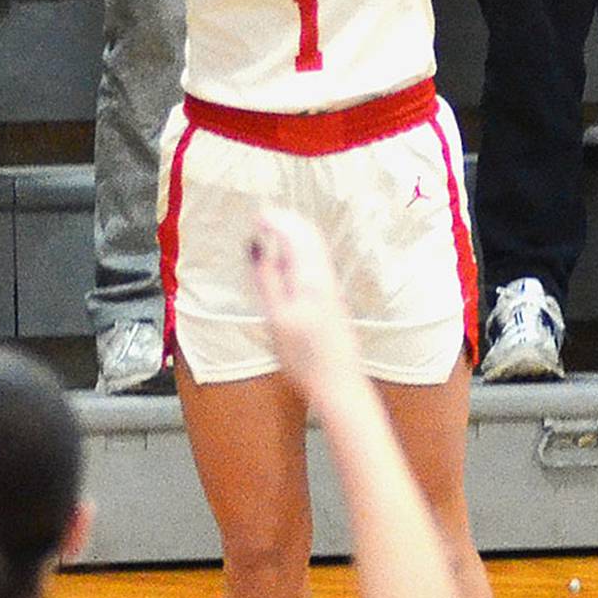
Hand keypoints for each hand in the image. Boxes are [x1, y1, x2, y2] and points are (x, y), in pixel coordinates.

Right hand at [249, 207, 360, 402]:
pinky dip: (302, 250)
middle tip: (264, 217)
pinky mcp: (332, 299)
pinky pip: (318, 261)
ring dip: (295, 234)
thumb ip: (267, 279)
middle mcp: (325, 277)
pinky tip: (291, 260)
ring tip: (275, 230)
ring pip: (315, 248)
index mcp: (310, 277)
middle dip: (287, 221)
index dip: (276, 219)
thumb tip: (258, 246)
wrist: (338, 383)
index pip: (296, 234)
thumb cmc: (305, 358)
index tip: (258, 214)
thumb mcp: (276, 318)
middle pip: (309, 236)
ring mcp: (331, 287)